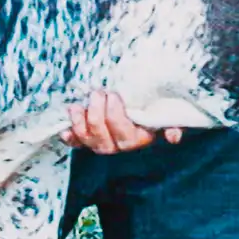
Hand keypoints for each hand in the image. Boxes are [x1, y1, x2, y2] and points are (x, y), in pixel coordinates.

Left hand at [61, 90, 181, 153]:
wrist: (138, 105)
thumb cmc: (152, 108)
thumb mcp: (164, 114)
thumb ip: (171, 123)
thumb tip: (173, 137)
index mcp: (138, 138)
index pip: (125, 134)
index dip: (115, 117)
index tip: (114, 95)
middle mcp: (119, 146)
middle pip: (103, 139)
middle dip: (97, 115)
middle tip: (98, 93)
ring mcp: (102, 144)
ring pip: (88, 141)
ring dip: (80, 123)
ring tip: (77, 106)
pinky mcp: (87, 141)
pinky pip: (76, 144)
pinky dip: (69, 137)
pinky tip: (64, 129)